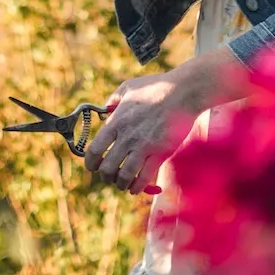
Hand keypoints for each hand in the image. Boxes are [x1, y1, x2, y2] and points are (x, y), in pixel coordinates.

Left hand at [82, 47, 248, 193]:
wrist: (184, 92)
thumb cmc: (157, 87)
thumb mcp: (129, 87)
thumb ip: (114, 99)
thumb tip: (105, 109)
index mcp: (117, 122)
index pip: (94, 151)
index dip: (90, 163)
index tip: (93, 166)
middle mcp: (127, 137)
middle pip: (107, 168)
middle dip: (106, 176)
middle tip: (110, 176)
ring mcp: (144, 146)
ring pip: (124, 176)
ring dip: (121, 184)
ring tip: (123, 184)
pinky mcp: (160, 153)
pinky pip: (144, 178)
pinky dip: (138, 187)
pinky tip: (136, 188)